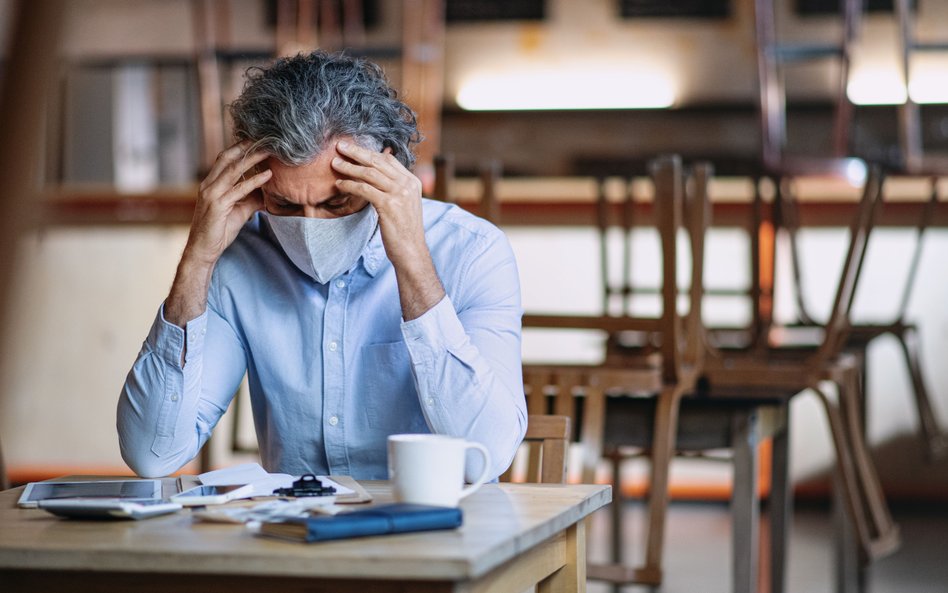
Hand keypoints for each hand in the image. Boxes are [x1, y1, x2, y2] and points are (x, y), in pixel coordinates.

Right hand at [184, 141, 270, 267]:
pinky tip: (268, 175)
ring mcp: (211, 194)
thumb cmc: (219, 230)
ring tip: (270, 151)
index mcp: (211, 183)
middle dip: (246, 146)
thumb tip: (268, 190)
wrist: (204, 250)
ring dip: (253, 158)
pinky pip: (238, 189)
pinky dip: (254, 181)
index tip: (259, 139)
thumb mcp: (239, 210)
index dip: (240, 147)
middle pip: (228, 158)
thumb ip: (251, 198)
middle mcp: (208, 185)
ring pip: (233, 170)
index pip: (225, 158)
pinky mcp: (217, 205)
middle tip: (265, 137)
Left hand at [331, 140, 426, 265]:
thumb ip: (394, 188)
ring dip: (350, 167)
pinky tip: (339, 184)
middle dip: (357, 152)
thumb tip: (377, 177)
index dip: (370, 152)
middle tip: (340, 146)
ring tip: (335, 163)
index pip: (389, 160)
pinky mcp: (389, 205)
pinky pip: (364, 189)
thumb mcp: (403, 204)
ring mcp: (399, 194)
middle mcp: (407, 184)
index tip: (354, 149)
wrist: (411, 251)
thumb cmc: (404, 231)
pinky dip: (349, 185)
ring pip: (370, 173)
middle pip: (378, 161)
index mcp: (412, 181)